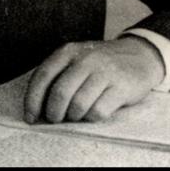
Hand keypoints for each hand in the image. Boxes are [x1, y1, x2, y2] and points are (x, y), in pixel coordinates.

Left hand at [24, 37, 164, 123]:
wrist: (138, 55)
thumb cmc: (100, 62)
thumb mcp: (76, 58)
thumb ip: (58, 74)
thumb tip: (37, 106)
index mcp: (68, 51)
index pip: (43, 76)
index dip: (33, 99)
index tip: (30, 116)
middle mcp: (85, 59)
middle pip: (60, 93)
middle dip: (54, 113)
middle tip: (56, 119)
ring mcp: (104, 72)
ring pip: (78, 105)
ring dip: (73, 117)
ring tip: (76, 115)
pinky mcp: (121, 87)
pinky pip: (98, 111)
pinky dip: (91, 118)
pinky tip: (93, 112)